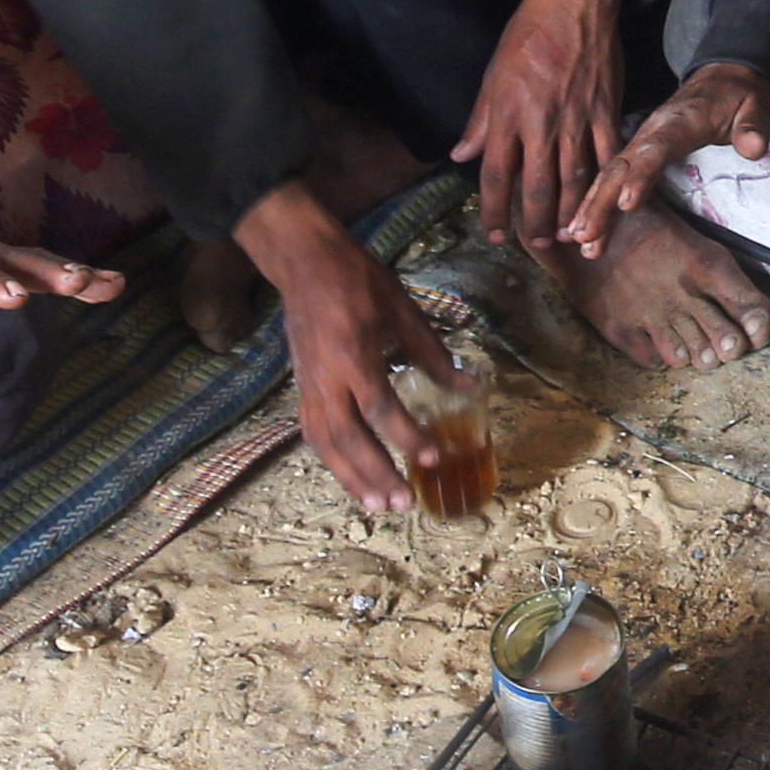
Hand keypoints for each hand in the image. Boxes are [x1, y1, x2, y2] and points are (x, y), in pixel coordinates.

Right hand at [242, 181, 452, 516]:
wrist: (305, 264)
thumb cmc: (358, 283)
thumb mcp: (403, 311)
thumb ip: (433, 355)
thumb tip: (468, 386)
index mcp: (353, 356)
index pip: (380, 408)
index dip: (406, 437)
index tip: (432, 458)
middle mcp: (326, 379)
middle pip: (349, 438)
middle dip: (376, 473)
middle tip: (403, 503)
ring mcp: (308, 387)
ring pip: (327, 444)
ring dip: (352, 477)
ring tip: (378, 505)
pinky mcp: (301, 389)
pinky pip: (315, 434)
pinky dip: (333, 461)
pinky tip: (351, 480)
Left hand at [459, 0, 630, 256]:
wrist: (573, 1)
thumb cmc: (527, 34)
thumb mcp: (492, 74)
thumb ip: (479, 121)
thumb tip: (460, 157)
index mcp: (507, 114)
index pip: (497, 175)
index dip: (494, 210)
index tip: (494, 234)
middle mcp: (540, 123)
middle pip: (536, 187)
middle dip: (534, 222)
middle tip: (534, 243)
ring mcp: (575, 119)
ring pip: (574, 180)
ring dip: (569, 213)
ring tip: (566, 235)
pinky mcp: (605, 110)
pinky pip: (606, 156)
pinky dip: (604, 184)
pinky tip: (603, 202)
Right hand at [564, 60, 769, 255]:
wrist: (726, 77)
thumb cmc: (741, 97)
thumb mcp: (757, 106)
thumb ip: (753, 126)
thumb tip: (753, 147)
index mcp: (680, 122)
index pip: (656, 150)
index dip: (640, 176)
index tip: (625, 203)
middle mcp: (652, 131)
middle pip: (621, 166)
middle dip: (600, 201)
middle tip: (584, 235)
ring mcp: (643, 141)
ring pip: (610, 173)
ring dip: (591, 205)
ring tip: (575, 238)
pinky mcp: (640, 152)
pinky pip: (614, 176)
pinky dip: (595, 199)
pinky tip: (582, 224)